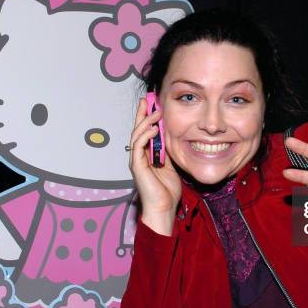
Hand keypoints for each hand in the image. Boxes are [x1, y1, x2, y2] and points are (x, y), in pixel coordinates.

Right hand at [129, 97, 181, 235]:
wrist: (164, 207)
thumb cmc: (167, 190)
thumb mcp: (171, 165)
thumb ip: (168, 151)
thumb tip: (171, 136)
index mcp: (146, 155)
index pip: (144, 132)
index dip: (147, 117)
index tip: (153, 104)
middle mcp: (138, 156)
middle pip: (137, 130)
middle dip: (142, 114)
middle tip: (147, 100)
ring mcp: (136, 160)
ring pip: (137, 135)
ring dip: (146, 122)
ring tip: (156, 113)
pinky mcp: (137, 166)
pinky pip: (138, 146)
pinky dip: (145, 135)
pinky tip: (154, 129)